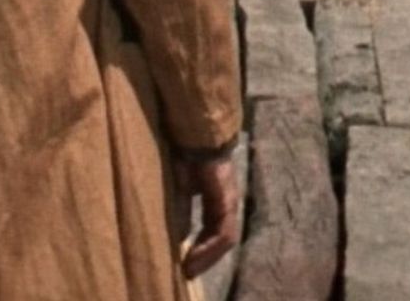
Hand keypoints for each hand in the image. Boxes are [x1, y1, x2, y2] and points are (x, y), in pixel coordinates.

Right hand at [178, 155, 240, 279]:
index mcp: (217, 200)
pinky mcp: (227, 202)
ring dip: (206, 258)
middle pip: (222, 241)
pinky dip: (208, 247)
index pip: (214, 232)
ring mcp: (230, 203)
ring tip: (188, 269)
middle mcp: (227, 204)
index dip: (201, 249)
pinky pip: (223, 233)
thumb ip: (182, 211)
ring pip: (225, 240)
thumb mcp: (181, 190)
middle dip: (204, 259)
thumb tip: (179, 234)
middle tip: (186, 273)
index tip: (184, 263)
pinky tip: (192, 255)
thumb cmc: (187, 155)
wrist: (195, 135)